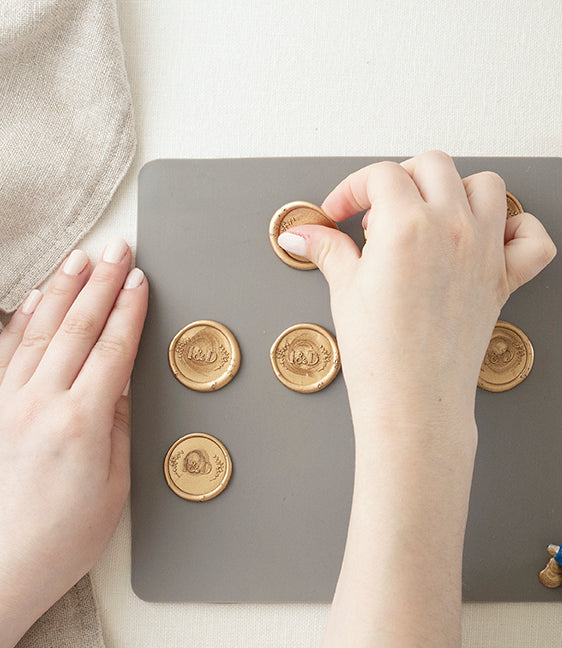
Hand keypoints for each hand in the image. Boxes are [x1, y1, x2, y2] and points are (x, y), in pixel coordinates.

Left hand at [0, 239, 147, 647]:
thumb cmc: (62, 538)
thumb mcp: (114, 485)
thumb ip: (118, 426)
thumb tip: (120, 384)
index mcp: (81, 422)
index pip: (113, 348)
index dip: (129, 310)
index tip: (139, 280)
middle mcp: (41, 403)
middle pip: (78, 327)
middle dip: (101, 282)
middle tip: (117, 250)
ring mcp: (8, 402)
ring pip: (40, 330)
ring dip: (62, 289)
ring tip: (79, 259)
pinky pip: (7, 352)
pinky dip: (22, 319)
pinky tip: (34, 299)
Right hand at [278, 152, 555, 432]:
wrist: (413, 401)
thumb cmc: (379, 354)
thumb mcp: (345, 290)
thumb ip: (326, 249)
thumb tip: (299, 234)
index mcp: (407, 225)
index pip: (380, 175)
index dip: (351, 188)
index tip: (339, 212)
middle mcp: (452, 227)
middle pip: (433, 165)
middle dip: (400, 179)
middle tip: (378, 213)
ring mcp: (484, 251)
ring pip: (486, 184)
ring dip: (455, 189)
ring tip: (428, 216)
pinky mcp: (503, 279)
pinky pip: (533, 237)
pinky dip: (518, 228)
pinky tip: (488, 236)